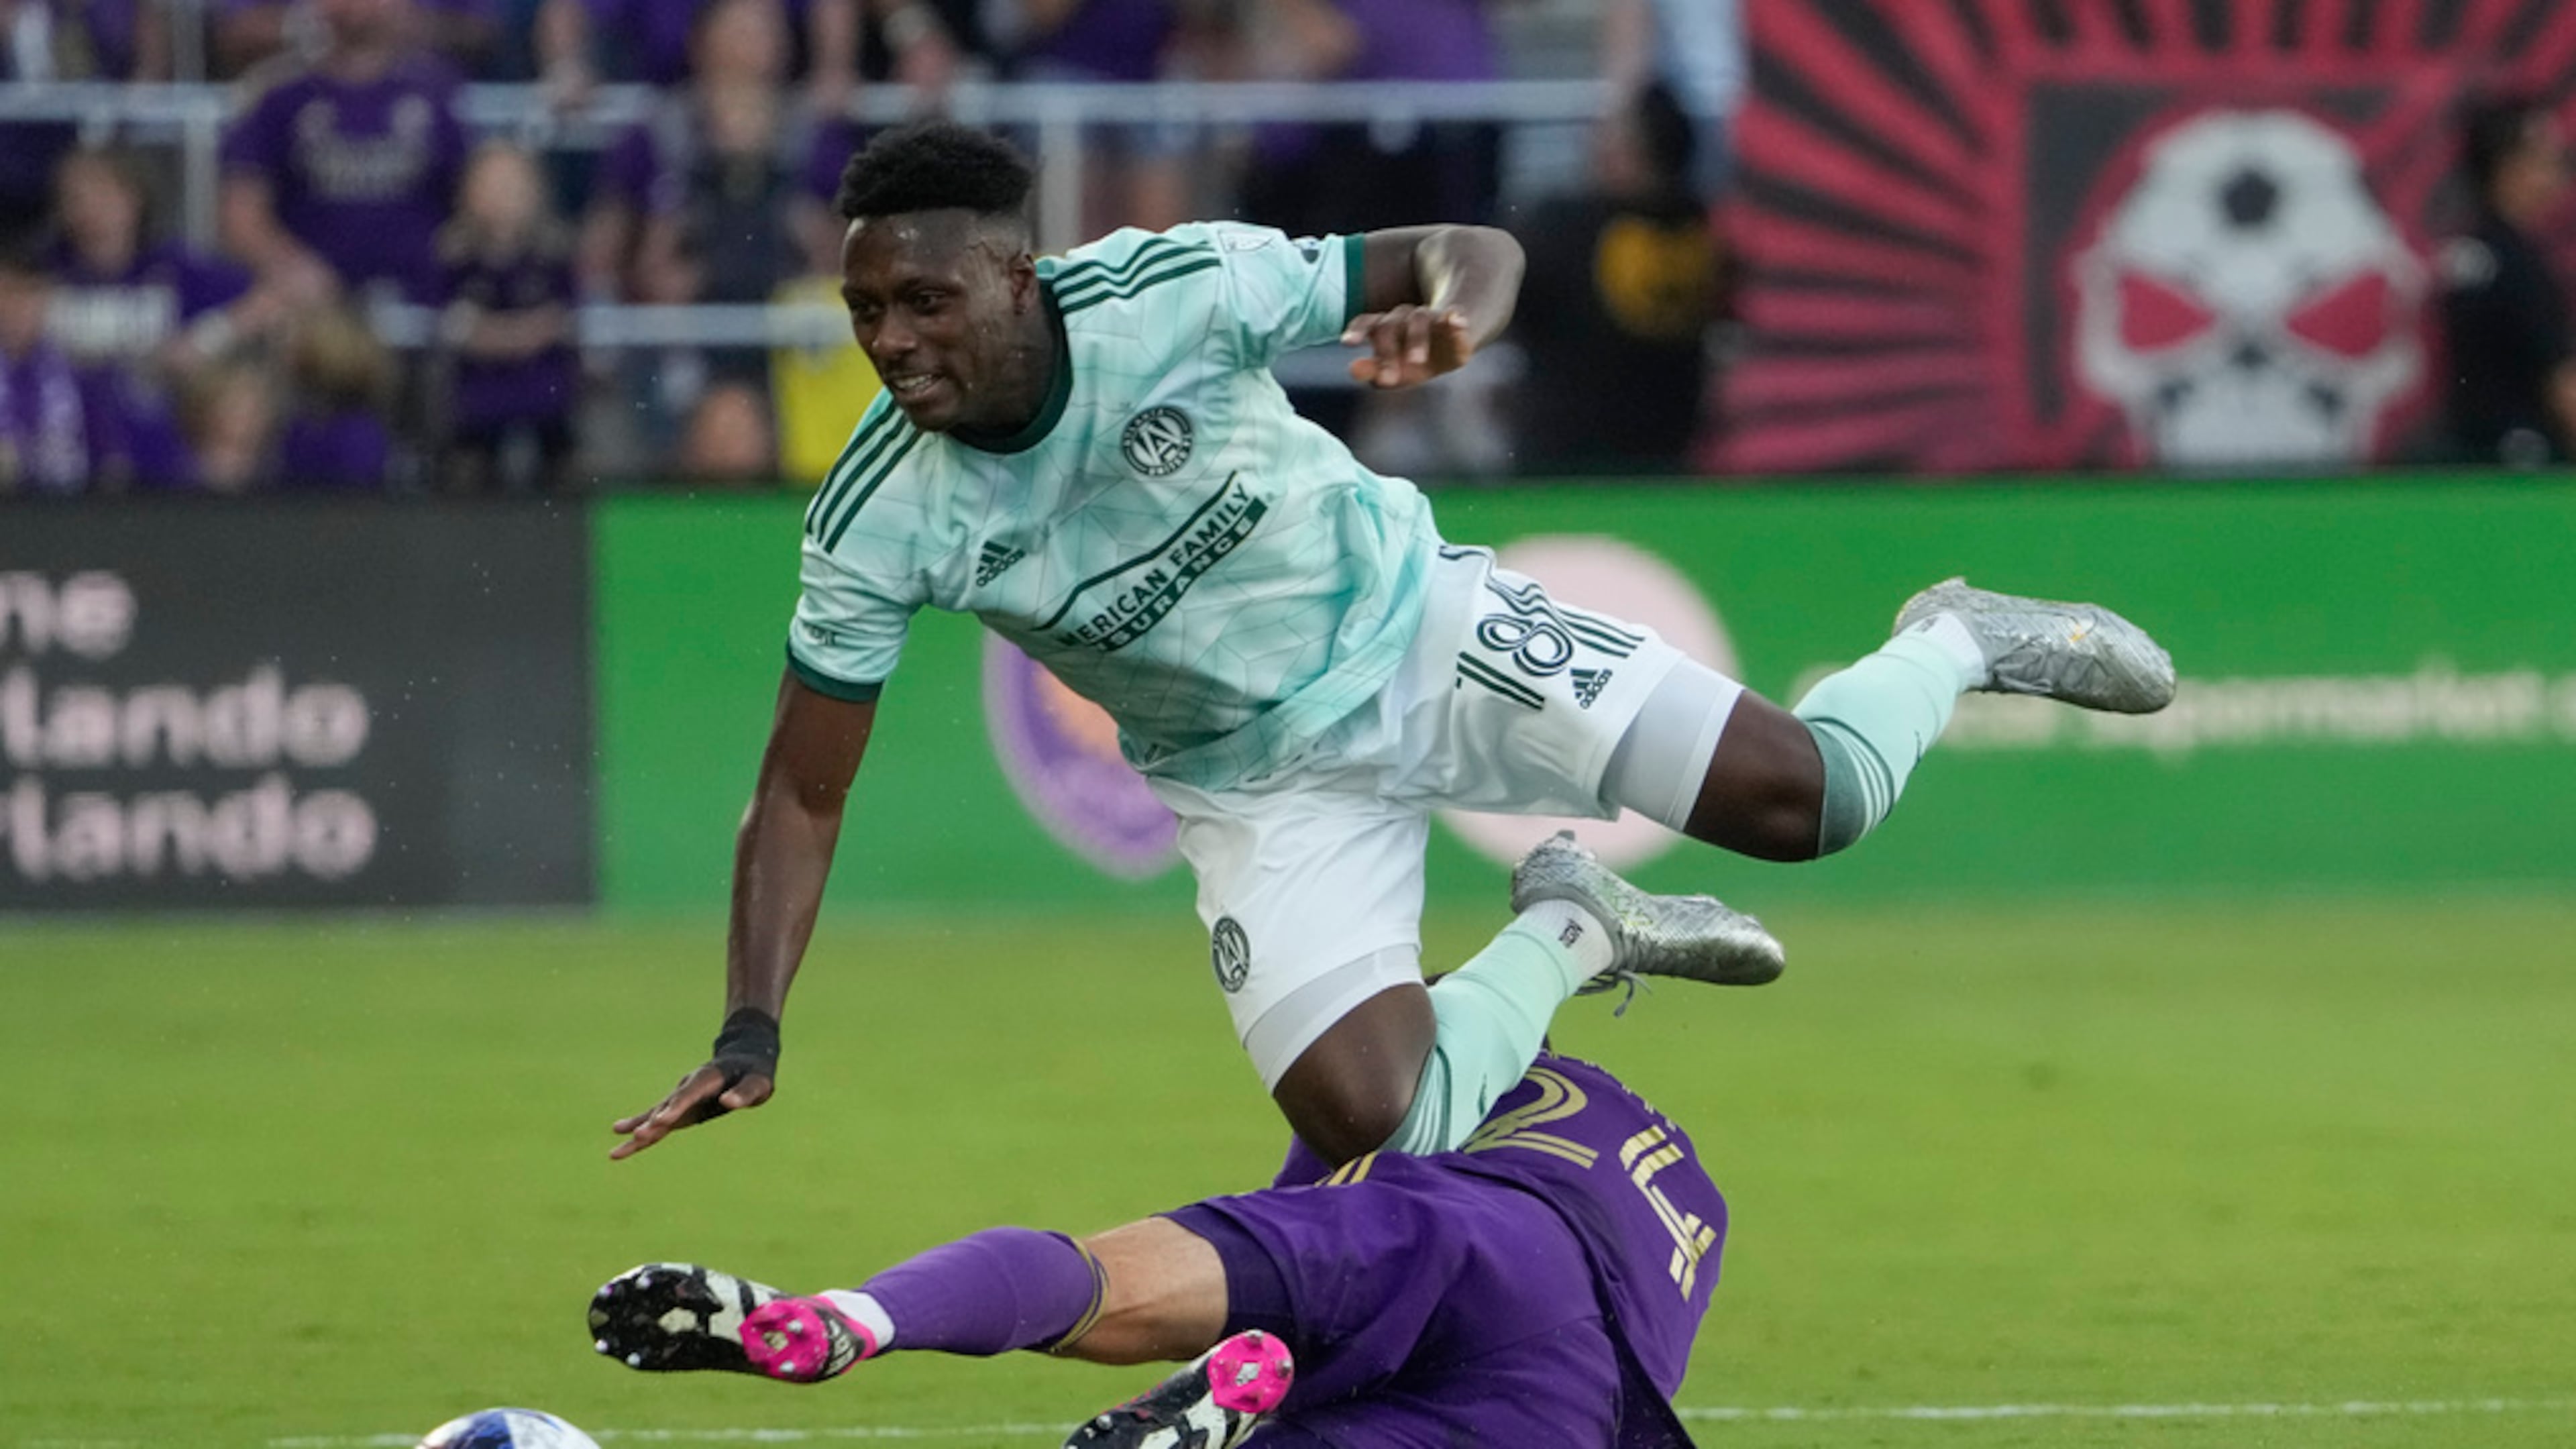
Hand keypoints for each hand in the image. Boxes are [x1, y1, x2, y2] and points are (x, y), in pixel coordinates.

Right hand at [610, 1061, 771, 1159]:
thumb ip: (744, 1093)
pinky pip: (657, 1120)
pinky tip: (619, 1134)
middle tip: (638, 1136)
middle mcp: (688, 1087)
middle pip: (667, 1106)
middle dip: (654, 1122)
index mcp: (707, 1079)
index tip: (662, 1120)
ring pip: (656, 1116)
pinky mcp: (679, 1108)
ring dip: (639, 1131)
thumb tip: (727, 1102)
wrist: (743, 1061)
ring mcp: (681, 1097)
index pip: (689, 1094)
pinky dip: (640, 1127)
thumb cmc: (754, 1074)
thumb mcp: (758, 1083)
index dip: (676, 1106)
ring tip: (617, 1151)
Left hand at [1342, 305, 1472, 388]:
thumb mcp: (1395, 371)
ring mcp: (1431, 316)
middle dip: (1387, 352)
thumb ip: (1373, 371)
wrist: (1451, 346)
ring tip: (1417, 361)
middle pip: (1390, 326)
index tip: (1347, 343)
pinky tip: (1456, 322)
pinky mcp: (1455, 319)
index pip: (1367, 324)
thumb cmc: (1414, 362)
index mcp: (1385, 327)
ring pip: (1419, 320)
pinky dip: (1455, 319)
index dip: (1358, 332)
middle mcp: (1404, 317)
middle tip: (1388, 380)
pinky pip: (1455, 316)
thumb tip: (1352, 370)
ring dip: (1416, 339)